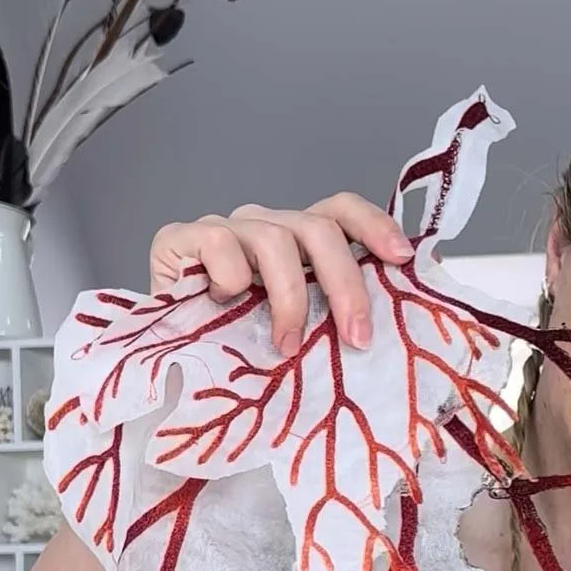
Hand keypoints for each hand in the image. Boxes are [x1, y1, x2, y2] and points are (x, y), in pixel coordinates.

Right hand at [149, 194, 414, 356]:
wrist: (170, 359)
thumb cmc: (238, 348)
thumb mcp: (296, 332)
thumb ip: (328, 318)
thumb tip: (376, 334)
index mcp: (297, 241)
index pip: (340, 211)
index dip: (373, 227)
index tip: (401, 258)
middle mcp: (265, 225)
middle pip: (318, 230)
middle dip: (344, 285)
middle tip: (355, 338)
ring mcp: (226, 229)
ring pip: (274, 240)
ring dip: (290, 298)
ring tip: (287, 345)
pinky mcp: (181, 238)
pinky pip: (220, 242)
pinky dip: (232, 278)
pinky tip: (225, 304)